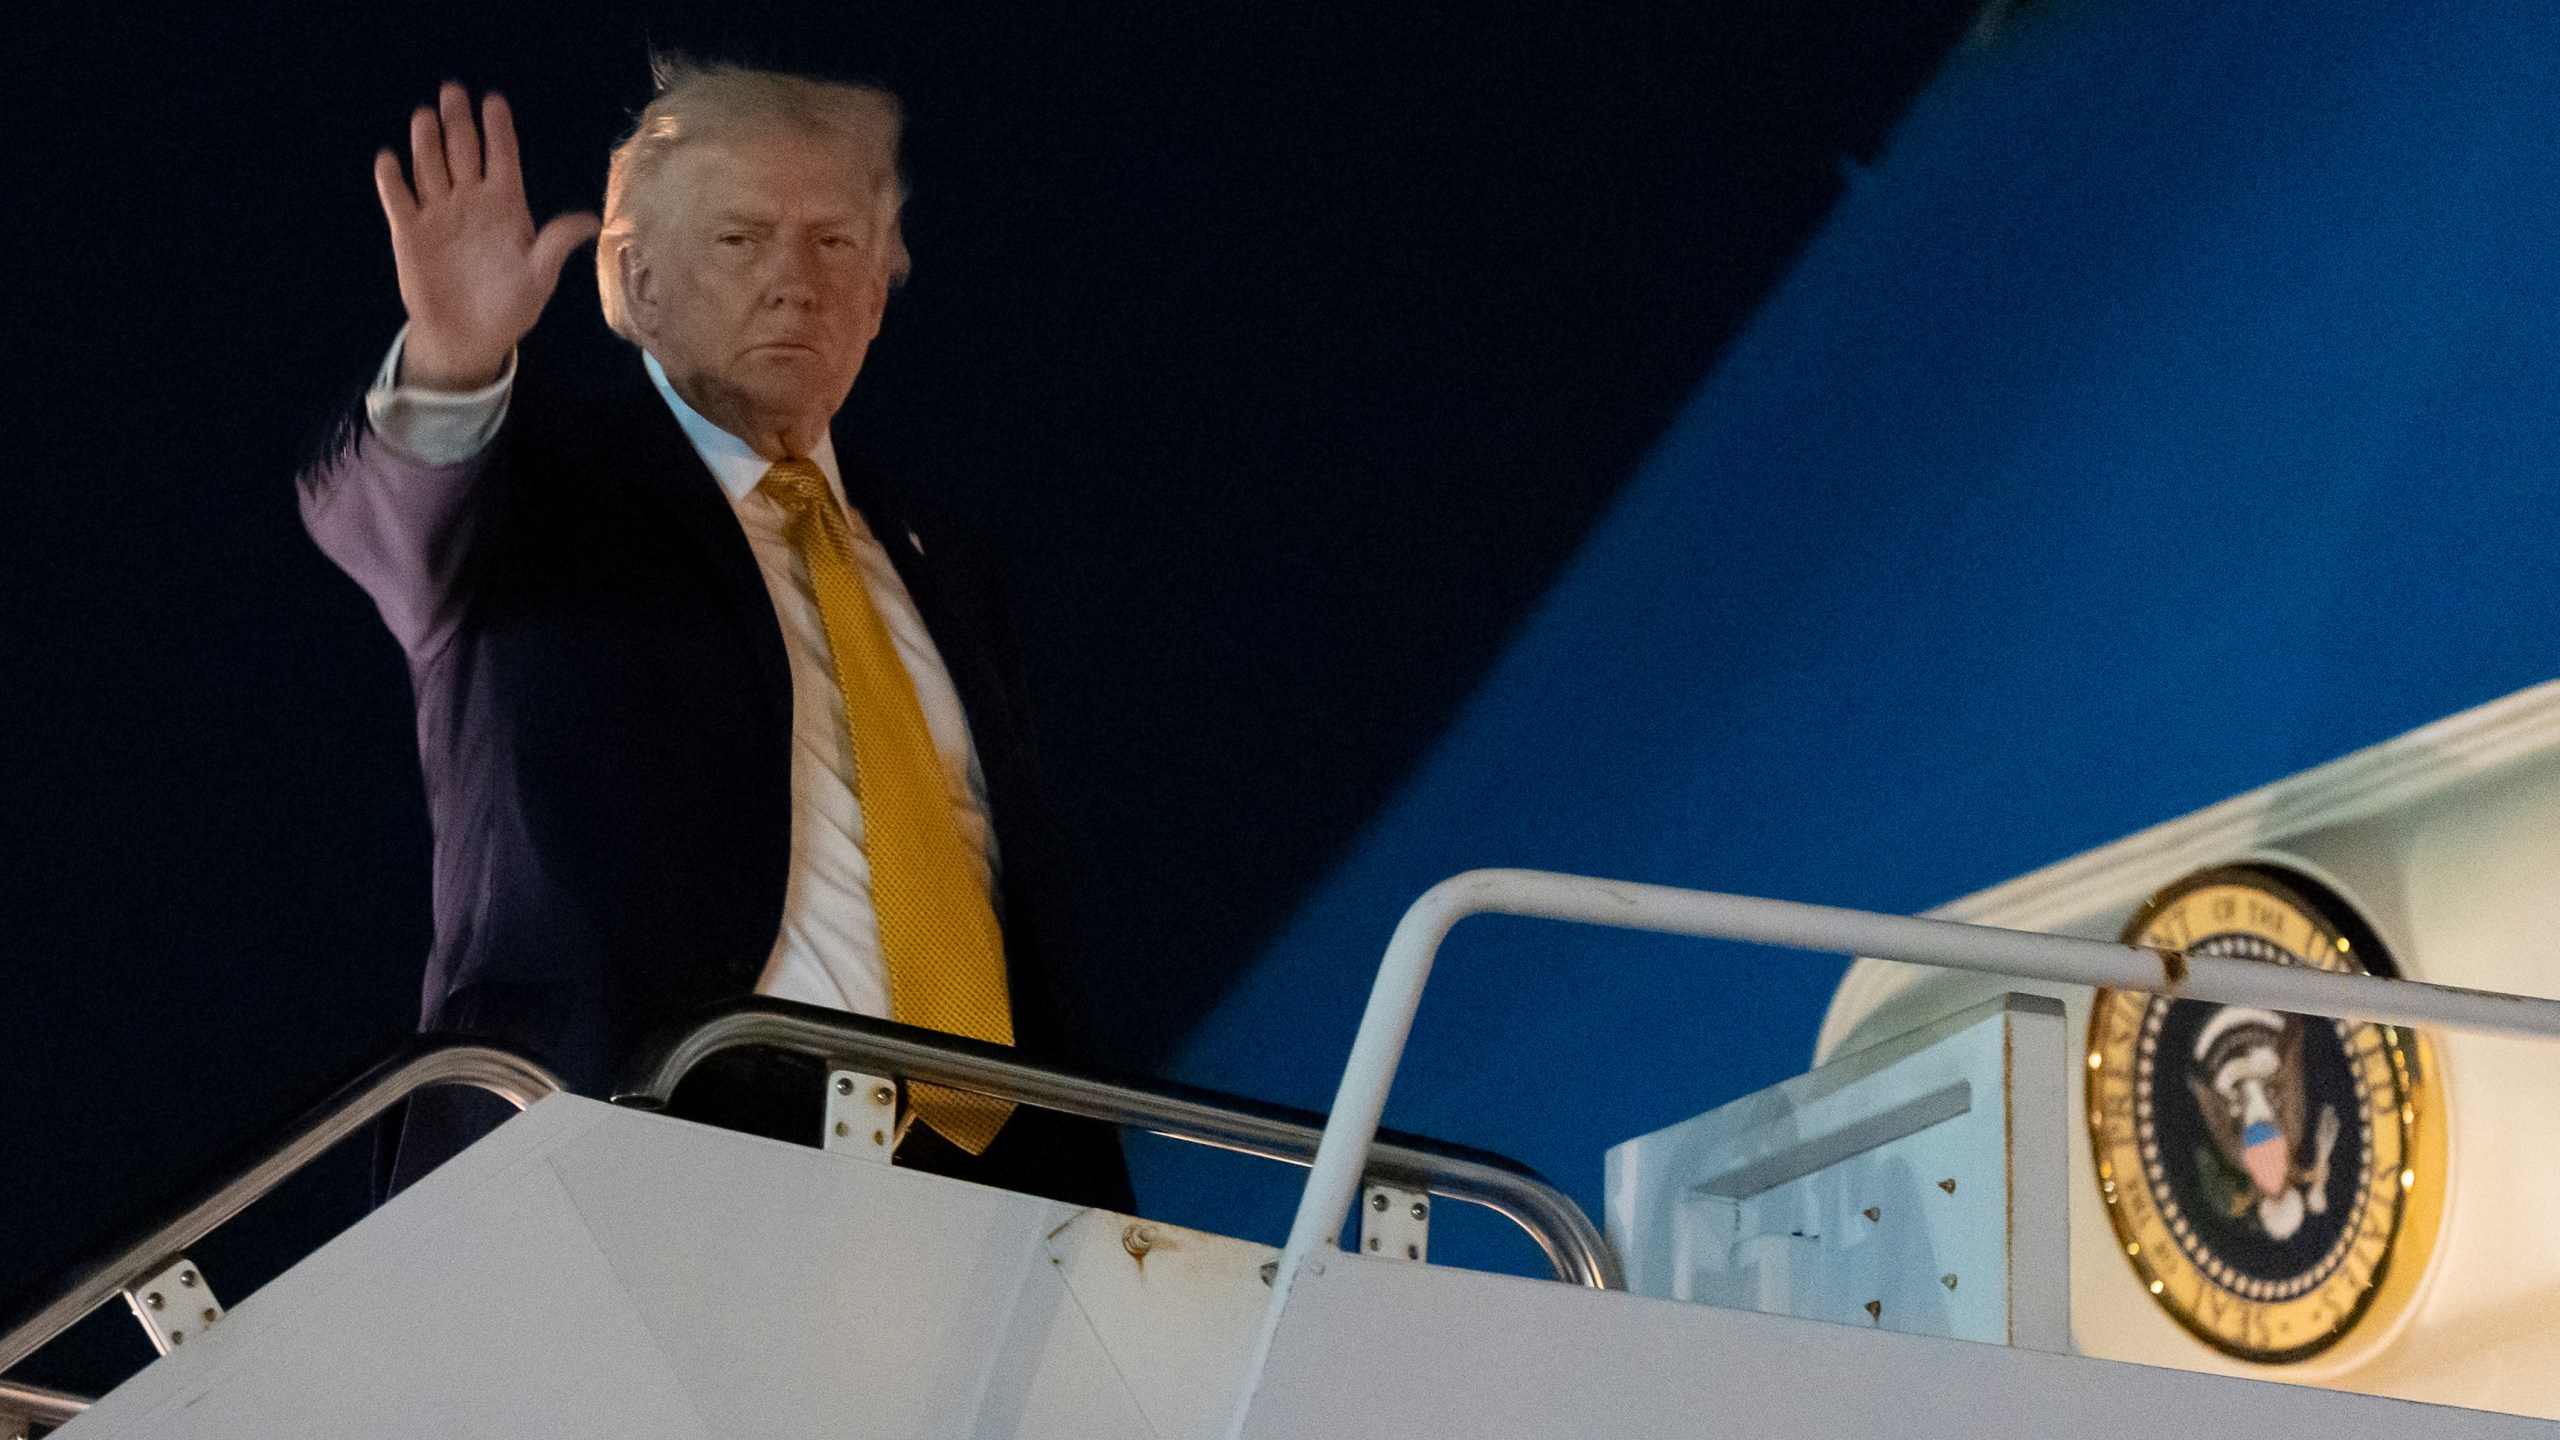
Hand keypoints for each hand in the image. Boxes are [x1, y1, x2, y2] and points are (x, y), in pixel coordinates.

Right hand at [374, 84, 600, 391]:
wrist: (470, 338)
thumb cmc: (510, 306)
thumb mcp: (539, 277)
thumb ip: (555, 244)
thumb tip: (592, 220)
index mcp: (506, 206)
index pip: (502, 158)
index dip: (498, 130)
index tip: (495, 101)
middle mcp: (471, 201)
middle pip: (463, 151)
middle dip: (458, 122)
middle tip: (453, 90)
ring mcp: (438, 213)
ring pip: (430, 167)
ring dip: (426, 142)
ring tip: (425, 116)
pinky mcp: (409, 232)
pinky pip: (398, 198)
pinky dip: (392, 180)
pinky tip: (389, 159)